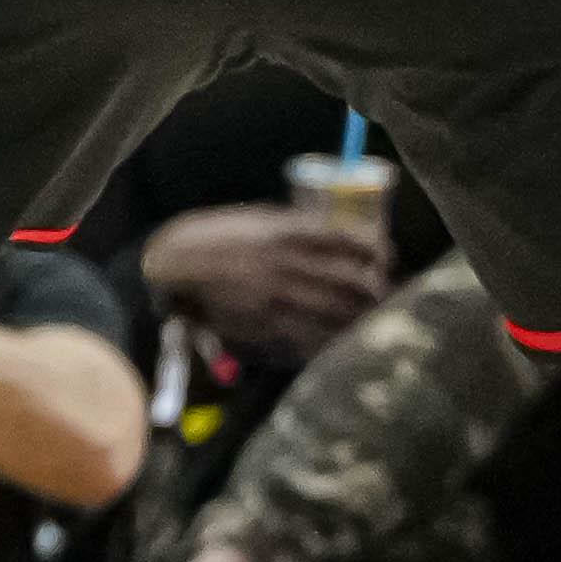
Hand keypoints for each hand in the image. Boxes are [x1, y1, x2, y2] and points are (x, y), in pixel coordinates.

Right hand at [140, 205, 392, 361]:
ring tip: (371, 318)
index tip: (386, 254)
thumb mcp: (257, 220)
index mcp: (285, 233)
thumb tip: (340, 238)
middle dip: (377, 291)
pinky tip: (342, 340)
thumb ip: (296, 228)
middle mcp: (286, 266)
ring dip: (361, 319)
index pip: (348, 241)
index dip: (375, 249)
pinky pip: (312, 340)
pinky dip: (333, 342)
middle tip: (387, 292)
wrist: (173, 266)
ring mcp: (277, 299)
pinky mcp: (266, 326)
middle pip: (352, 282)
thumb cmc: (217, 237)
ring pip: (338, 315)